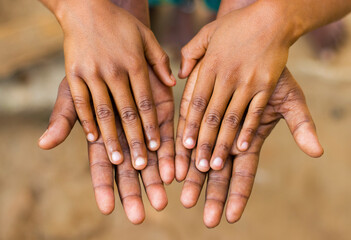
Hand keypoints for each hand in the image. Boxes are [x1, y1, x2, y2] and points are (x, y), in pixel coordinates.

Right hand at [38, 67, 174, 221]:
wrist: (116, 44)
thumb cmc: (89, 70)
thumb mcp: (73, 92)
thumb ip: (64, 118)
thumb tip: (44, 144)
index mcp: (102, 135)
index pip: (103, 166)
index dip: (104, 186)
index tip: (106, 208)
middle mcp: (125, 136)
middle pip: (129, 169)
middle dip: (134, 191)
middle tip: (139, 215)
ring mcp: (145, 127)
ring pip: (151, 159)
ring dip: (155, 179)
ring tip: (161, 201)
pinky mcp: (164, 114)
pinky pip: (169, 138)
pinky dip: (171, 155)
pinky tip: (175, 173)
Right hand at [48, 0, 174, 168]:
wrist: (88, 7)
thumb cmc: (121, 24)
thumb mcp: (145, 37)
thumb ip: (159, 60)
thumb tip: (172, 82)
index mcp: (134, 65)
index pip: (145, 103)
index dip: (150, 127)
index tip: (155, 149)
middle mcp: (114, 71)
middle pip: (127, 113)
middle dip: (134, 141)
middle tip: (141, 166)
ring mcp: (92, 73)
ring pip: (104, 112)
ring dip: (110, 138)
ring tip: (117, 160)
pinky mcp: (73, 73)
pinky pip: (81, 102)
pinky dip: (86, 120)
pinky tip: (92, 140)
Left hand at [178, 67, 322, 227]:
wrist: (252, 51)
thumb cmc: (275, 77)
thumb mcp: (290, 100)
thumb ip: (301, 126)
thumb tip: (317, 152)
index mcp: (249, 141)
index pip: (243, 174)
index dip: (237, 195)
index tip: (231, 216)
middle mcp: (228, 139)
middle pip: (220, 173)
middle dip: (212, 194)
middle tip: (205, 218)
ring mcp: (212, 127)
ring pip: (202, 158)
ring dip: (194, 177)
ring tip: (185, 198)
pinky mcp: (198, 112)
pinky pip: (189, 135)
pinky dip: (184, 151)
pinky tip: (176, 168)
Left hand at [179, 1, 293, 171]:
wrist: (272, 16)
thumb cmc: (237, 26)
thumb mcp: (209, 32)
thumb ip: (192, 52)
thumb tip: (181, 72)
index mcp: (210, 67)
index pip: (196, 102)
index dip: (190, 126)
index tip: (184, 147)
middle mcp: (227, 78)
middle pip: (212, 116)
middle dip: (203, 143)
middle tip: (197, 167)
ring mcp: (247, 83)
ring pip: (232, 119)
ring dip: (222, 144)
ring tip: (214, 165)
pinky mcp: (266, 86)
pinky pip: (255, 112)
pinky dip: (248, 130)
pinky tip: (241, 149)